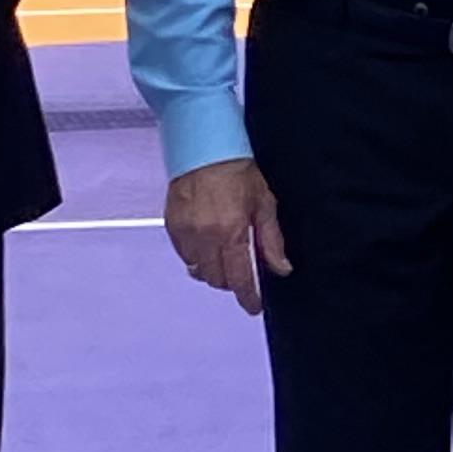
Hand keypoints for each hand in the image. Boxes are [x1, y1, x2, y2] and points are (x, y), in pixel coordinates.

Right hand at [167, 155, 288, 310]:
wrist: (205, 145)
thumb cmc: (237, 168)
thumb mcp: (264, 203)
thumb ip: (271, 240)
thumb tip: (281, 267)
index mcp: (230, 232)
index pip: (239, 278)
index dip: (247, 297)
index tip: (253, 306)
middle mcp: (204, 236)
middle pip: (216, 279)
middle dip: (230, 282)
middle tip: (242, 273)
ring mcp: (185, 232)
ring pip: (197, 269)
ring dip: (211, 270)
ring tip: (223, 257)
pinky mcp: (172, 225)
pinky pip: (184, 254)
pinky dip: (195, 256)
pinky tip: (206, 245)